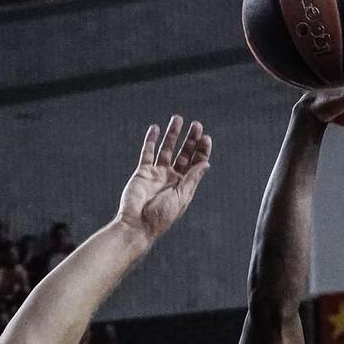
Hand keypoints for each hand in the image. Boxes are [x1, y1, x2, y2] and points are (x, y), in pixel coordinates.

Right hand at [115, 116, 211, 241]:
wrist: (137, 224)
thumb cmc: (161, 217)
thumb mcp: (182, 197)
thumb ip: (192, 178)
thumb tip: (206, 163)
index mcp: (184, 185)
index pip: (196, 163)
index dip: (202, 150)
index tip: (206, 138)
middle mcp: (172, 177)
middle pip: (184, 154)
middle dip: (191, 140)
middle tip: (196, 125)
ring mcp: (157, 173)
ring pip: (166, 149)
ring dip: (173, 135)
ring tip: (178, 119)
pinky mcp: (142, 171)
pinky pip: (147, 152)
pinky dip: (151, 140)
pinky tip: (156, 129)